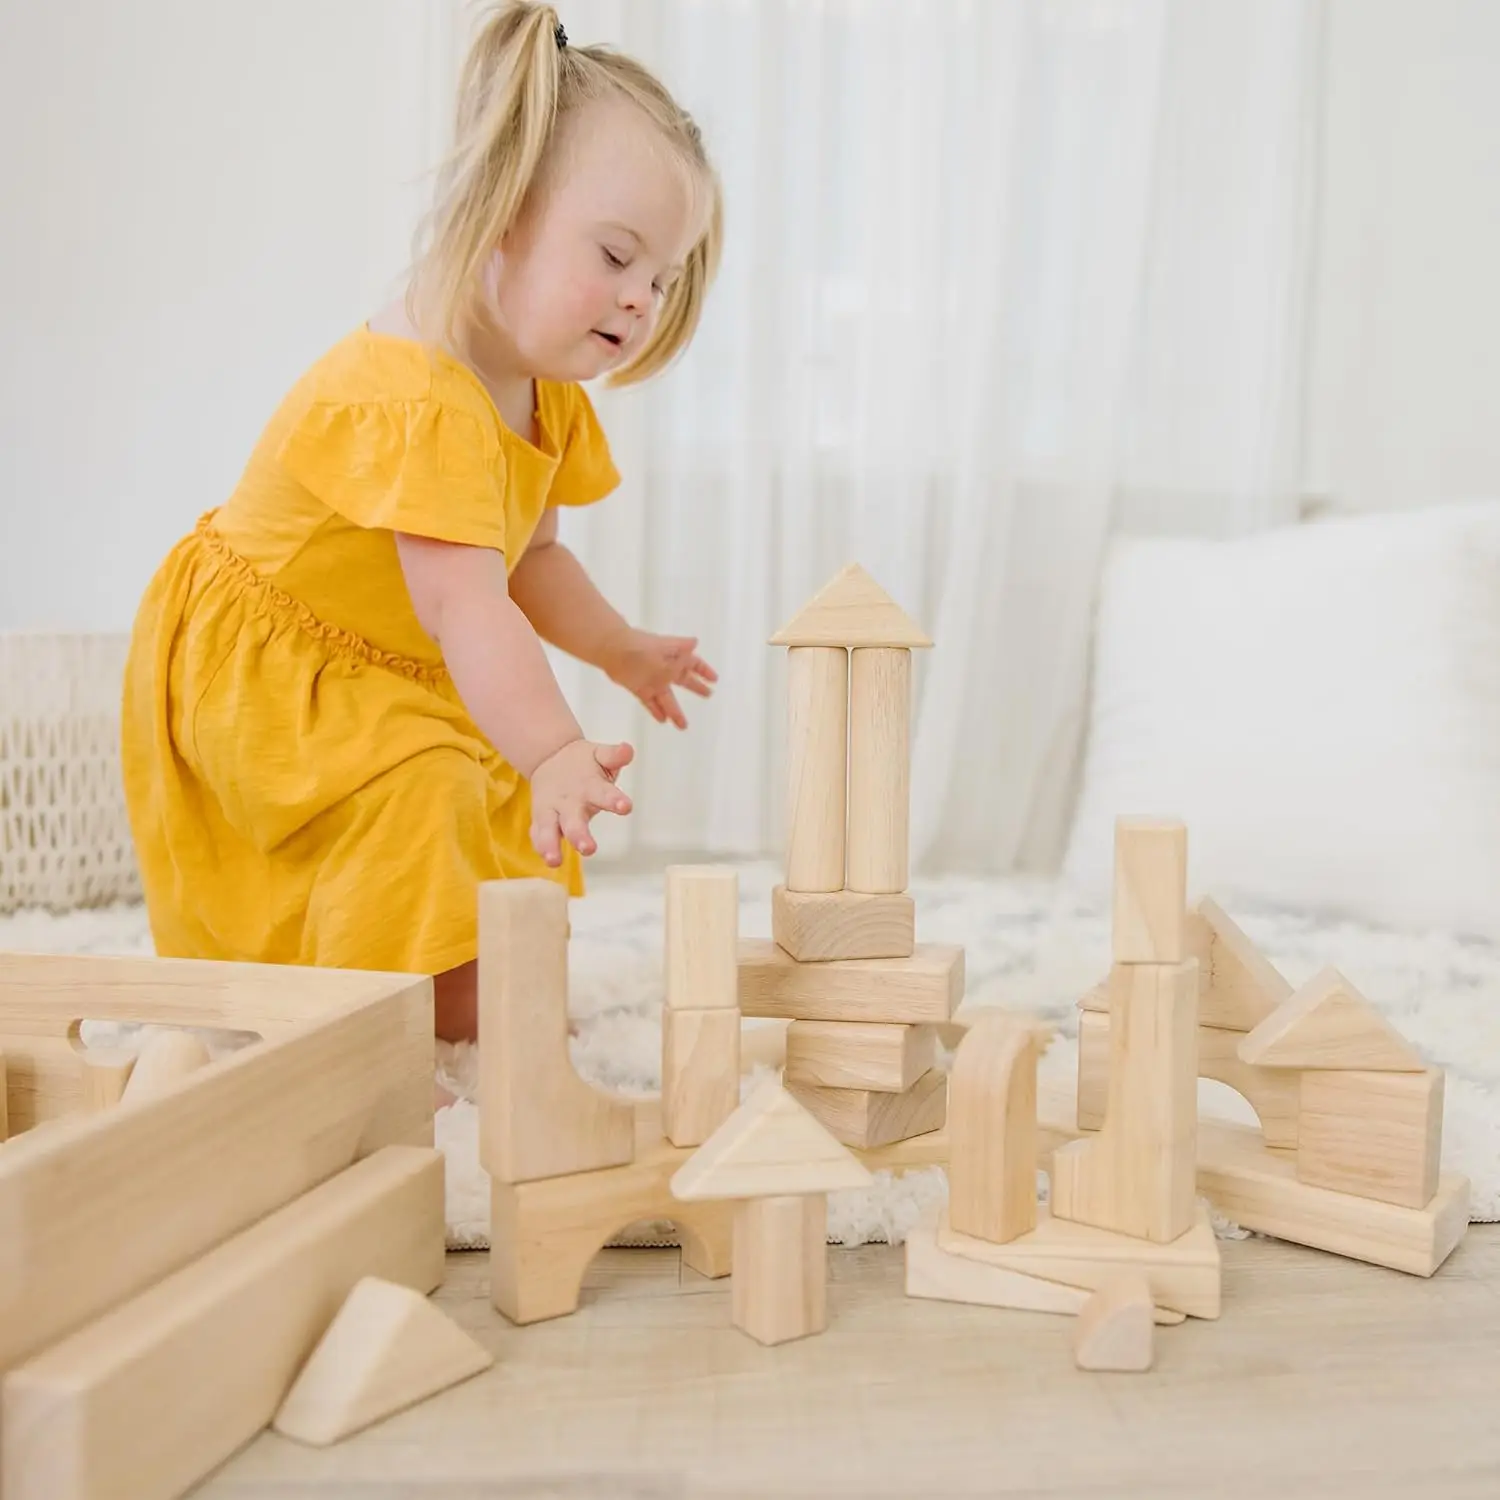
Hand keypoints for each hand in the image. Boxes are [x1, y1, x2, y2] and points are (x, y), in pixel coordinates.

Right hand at [528, 738, 633, 866]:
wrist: (550, 757)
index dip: (614, 800)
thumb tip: (627, 750)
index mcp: (589, 786)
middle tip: (589, 849)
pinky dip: (540, 845)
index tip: (626, 807)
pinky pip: (537, 834)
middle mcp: (569, 800)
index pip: (603, 793)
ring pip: (549, 829)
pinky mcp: (541, 819)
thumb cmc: (584, 764)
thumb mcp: (600, 755)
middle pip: (573, 820)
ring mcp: (552, 810)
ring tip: (554, 861)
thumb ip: (614, 756)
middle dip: (579, 835)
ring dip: (550, 844)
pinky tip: (546, 859)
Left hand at [601, 628, 716, 728]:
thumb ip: (680, 652)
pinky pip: (650, 702)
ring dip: (675, 711)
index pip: (693, 664)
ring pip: (667, 698)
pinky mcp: (639, 688)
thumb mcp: (665, 650)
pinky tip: (663, 720)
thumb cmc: (642, 648)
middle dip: (696, 687)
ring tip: (684, 725)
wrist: (614, 651)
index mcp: (673, 656)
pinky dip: (656, 711)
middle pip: (684, 680)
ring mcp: (652, 680)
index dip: (704, 671)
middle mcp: (665, 669)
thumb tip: (695, 642)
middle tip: (708, 694)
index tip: (714, 679)